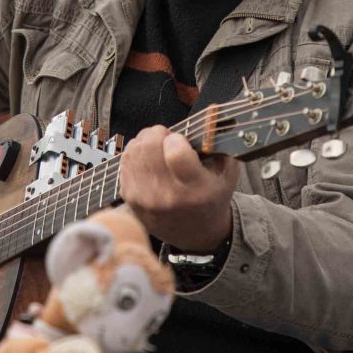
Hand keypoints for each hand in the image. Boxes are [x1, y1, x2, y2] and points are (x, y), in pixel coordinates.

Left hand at [120, 125, 239, 253]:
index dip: (177, 139)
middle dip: (159, 133)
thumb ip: (219, 145)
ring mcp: (144, 198)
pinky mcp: (129, 197)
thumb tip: (206, 119)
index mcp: (194, 189)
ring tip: (158, 148)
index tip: (181, 141)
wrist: (195, 234)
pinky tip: (149, 160)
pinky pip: (125, 160)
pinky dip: (136, 153)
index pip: (175, 152)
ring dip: (146, 141)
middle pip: (149, 145)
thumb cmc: (212, 197)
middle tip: (168, 139)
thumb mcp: (227, 173)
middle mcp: (166, 196)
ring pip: (134, 149)